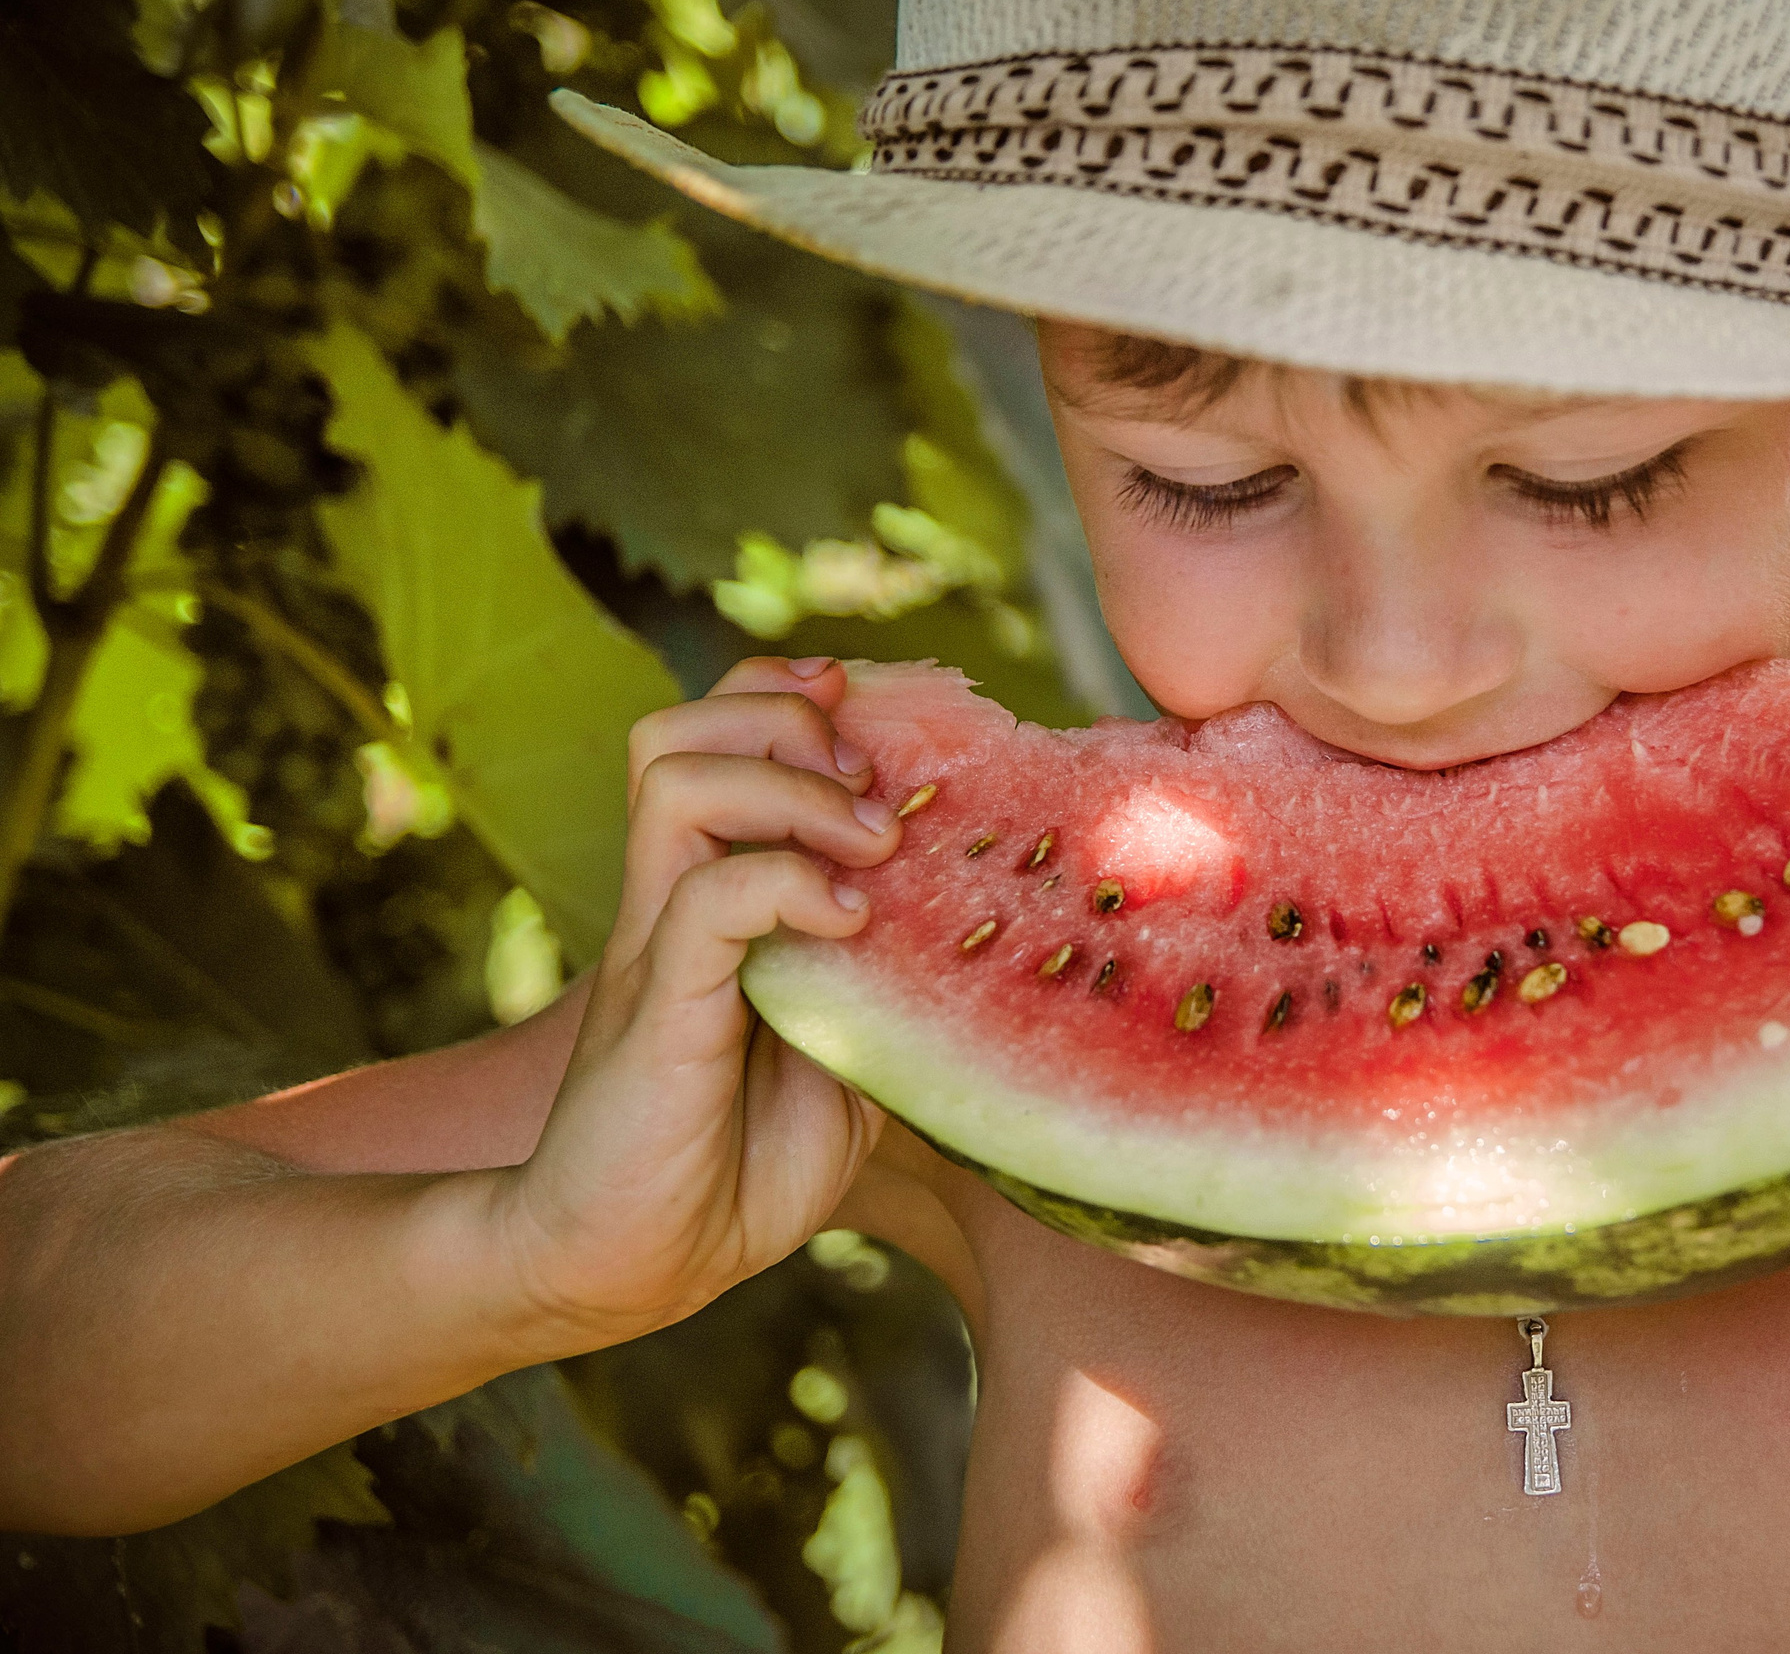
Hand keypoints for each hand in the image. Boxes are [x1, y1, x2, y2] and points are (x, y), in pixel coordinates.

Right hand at [492, 655, 897, 1349]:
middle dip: (788, 722)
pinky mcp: (658, 1004)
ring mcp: (656, 946)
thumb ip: (892, 994)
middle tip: (871, 791)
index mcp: (709, 898)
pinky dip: (792, 884)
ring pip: (679, 779)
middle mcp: (672, 900)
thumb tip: (977, 941)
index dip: (787, 700)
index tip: (872, 722)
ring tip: (871, 849)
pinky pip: (710, 894)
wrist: (637, 1264)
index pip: (717, 736)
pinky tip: (854, 925)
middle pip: (682, 728)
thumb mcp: (848, 1065)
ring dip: (792, 789)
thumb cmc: (737, 1168)